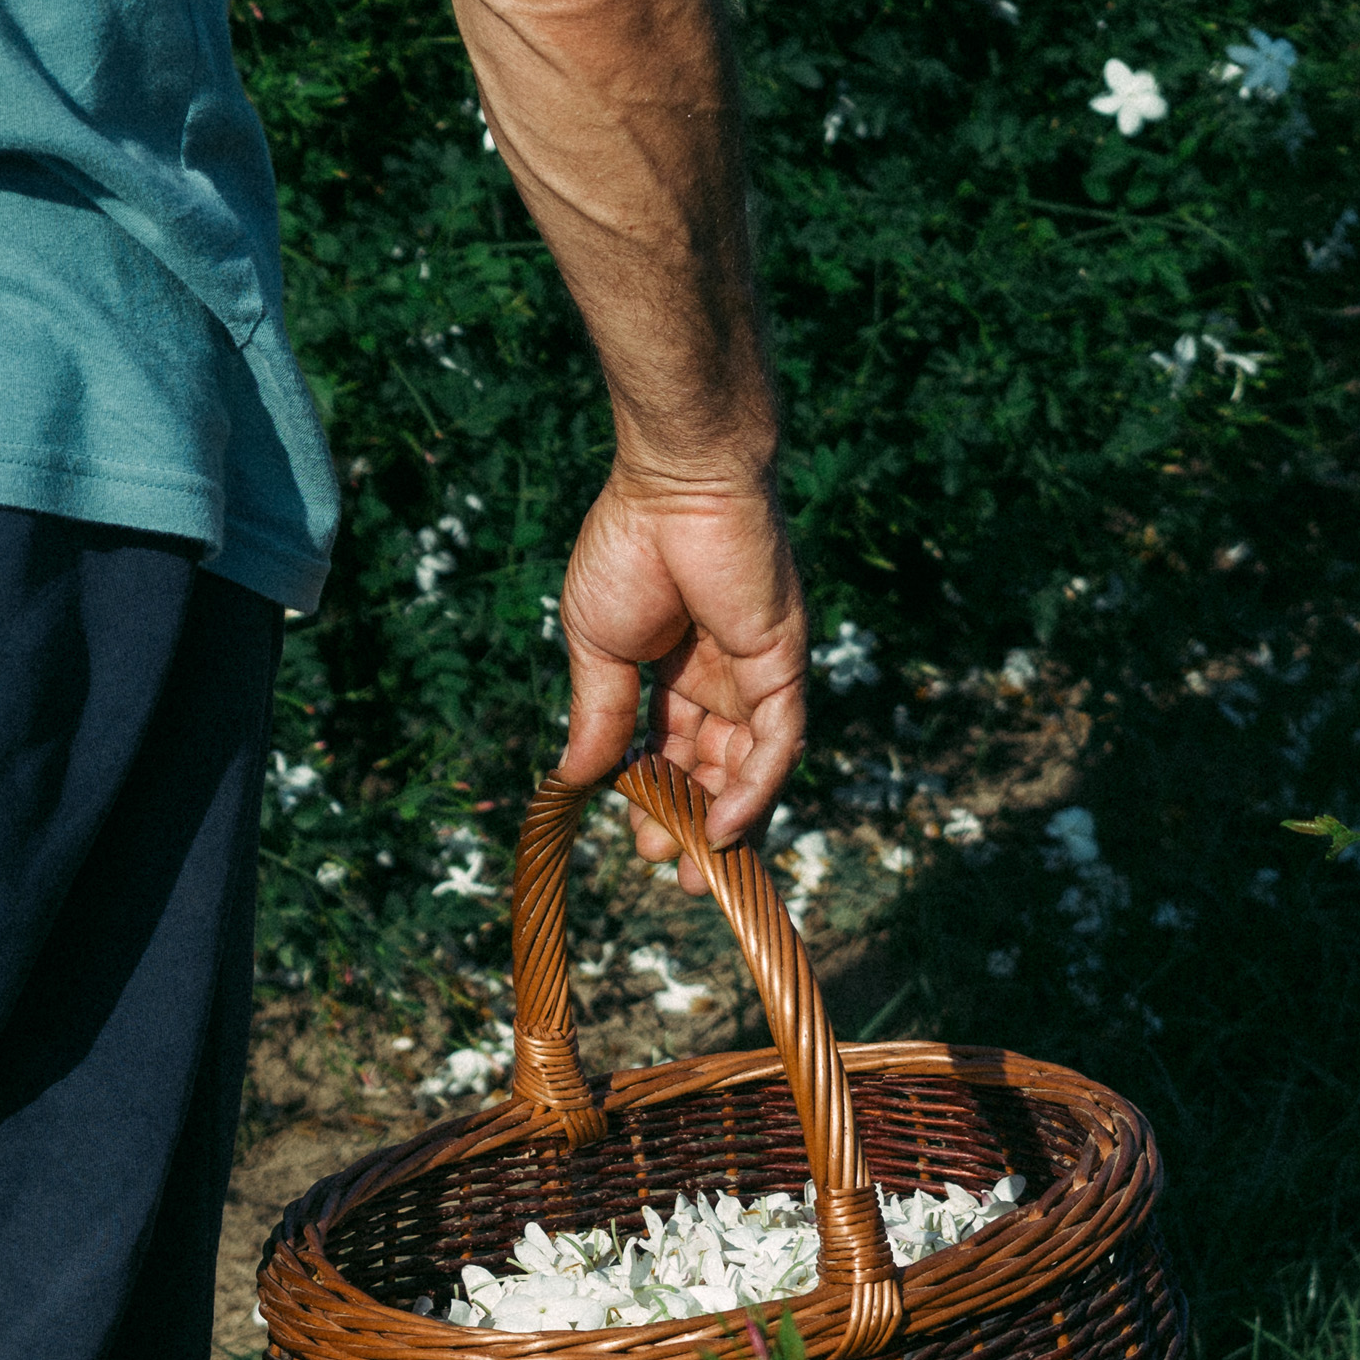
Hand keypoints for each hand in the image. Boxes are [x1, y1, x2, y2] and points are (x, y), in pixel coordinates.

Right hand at [553, 459, 805, 853]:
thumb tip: (575, 781)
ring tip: (701, 871)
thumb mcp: (597, 648)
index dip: (654, 794)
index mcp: (674, 663)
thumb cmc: (626, 548)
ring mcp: (758, 671)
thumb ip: (599, 715)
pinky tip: (727, 828)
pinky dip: (757, 788)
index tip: (637, 840)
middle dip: (694, 819)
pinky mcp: (785, 665)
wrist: (673, 486)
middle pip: (714, 763)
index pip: (670, 745)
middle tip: (673, 872)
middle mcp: (723, 673)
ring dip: (728, 819)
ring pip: (750, 763)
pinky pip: (779, 741)